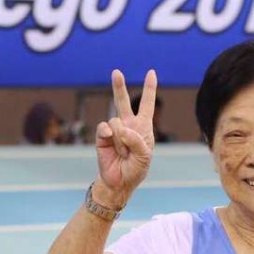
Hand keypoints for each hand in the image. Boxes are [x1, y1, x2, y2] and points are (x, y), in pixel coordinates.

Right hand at [93, 69, 156, 208]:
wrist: (119, 181)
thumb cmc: (136, 169)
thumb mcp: (144, 155)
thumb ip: (136, 140)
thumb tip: (120, 129)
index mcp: (143, 127)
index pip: (147, 104)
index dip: (149, 88)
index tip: (151, 72)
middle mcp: (128, 125)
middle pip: (123, 101)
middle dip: (119, 86)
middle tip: (116, 72)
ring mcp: (114, 130)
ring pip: (116, 121)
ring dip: (122, 140)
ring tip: (124, 153)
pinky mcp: (102, 136)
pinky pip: (105, 128)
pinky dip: (110, 137)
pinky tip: (112, 145)